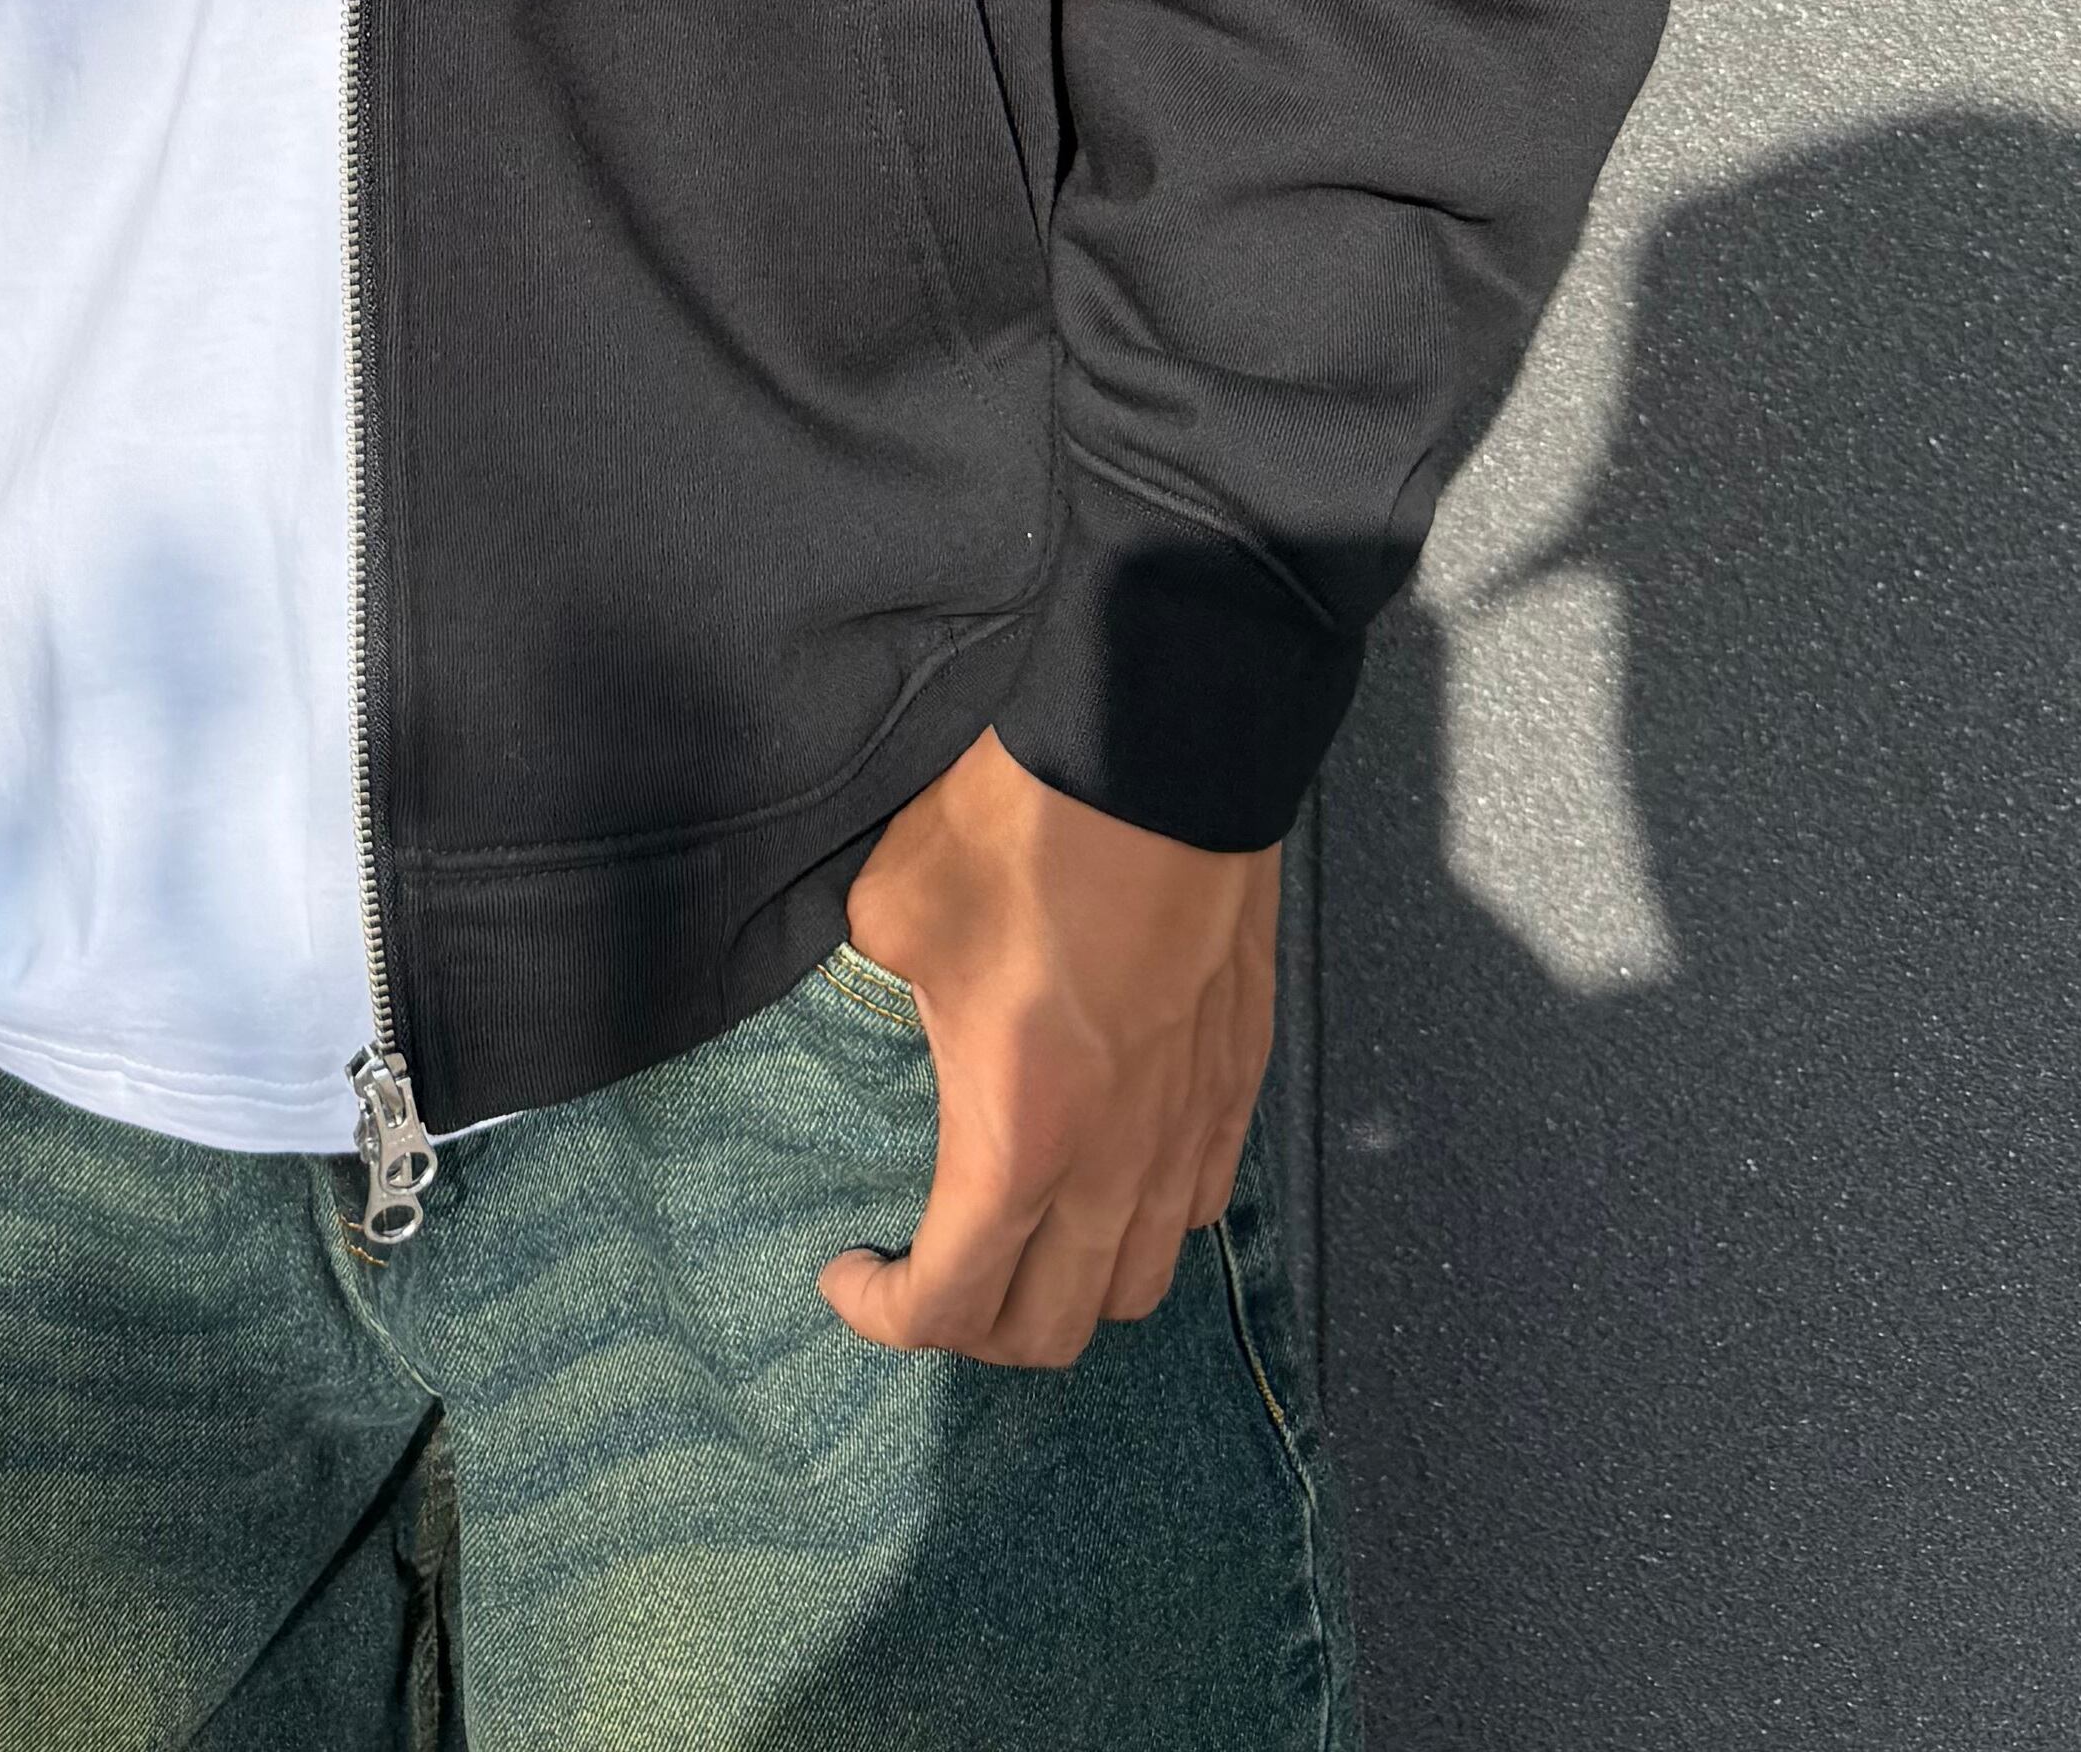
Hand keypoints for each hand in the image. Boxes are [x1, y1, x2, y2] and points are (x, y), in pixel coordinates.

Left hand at [818, 725, 1281, 1370]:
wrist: (1160, 751)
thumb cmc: (1020, 830)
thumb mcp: (892, 914)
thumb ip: (871, 1000)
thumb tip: (872, 1017)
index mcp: (1018, 1139)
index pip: (952, 1305)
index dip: (882, 1316)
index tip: (844, 1271)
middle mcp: (1114, 1164)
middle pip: (1050, 1329)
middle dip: (971, 1327)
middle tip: (922, 1267)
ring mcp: (1189, 1129)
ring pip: (1137, 1285)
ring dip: (1064, 1288)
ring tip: (1011, 1236)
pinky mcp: (1236, 1084)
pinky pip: (1196, 1210)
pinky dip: (1141, 1228)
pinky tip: (1100, 1173)